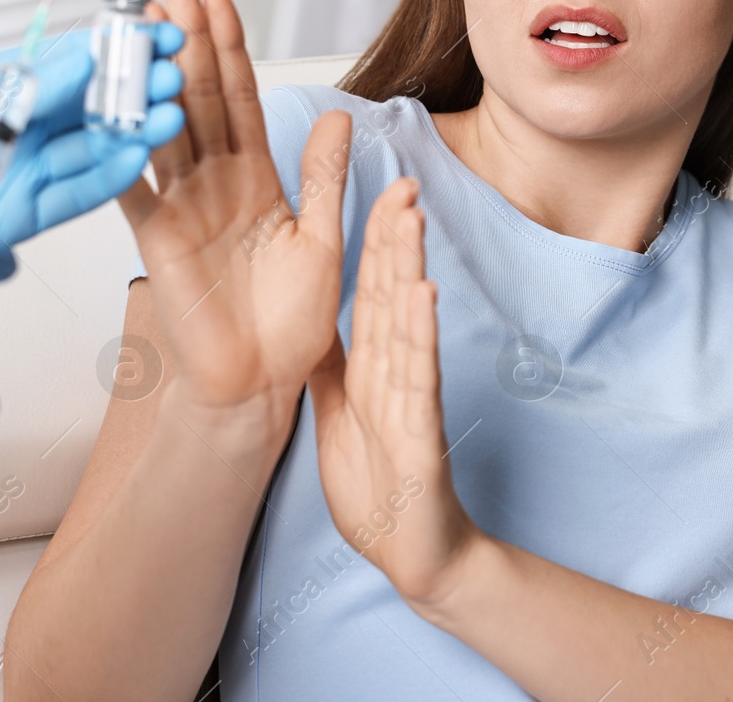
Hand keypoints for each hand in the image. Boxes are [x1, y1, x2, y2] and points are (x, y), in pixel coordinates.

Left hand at [0, 27, 184, 341]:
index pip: (74, 65)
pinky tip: (138, 158)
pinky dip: (108, 178)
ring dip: (132, 134)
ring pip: (90, 151)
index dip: (119, 52)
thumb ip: (32, 83)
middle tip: (176, 77)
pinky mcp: (16, 219)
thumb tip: (87, 54)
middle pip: (91, 109)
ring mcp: (17, 175)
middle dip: (136, 92)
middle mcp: (14, 131)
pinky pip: (73, 197)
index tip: (159, 35)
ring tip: (169, 115)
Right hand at [117, 0, 350, 418]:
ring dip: (150, 80)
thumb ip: (322, 178)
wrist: (262, 383)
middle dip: (183, 43)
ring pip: (163, 131)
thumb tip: (340, 117)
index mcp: (256, 177)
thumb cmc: (294, 321)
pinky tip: (106, 112)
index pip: (241, 99)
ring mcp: (180, 207)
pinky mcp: (154, 241)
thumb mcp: (322, 240)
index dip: (229, 50)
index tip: (218, 1)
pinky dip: (118, 155)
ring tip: (138, 28)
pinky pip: (131, 191)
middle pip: (196, 101)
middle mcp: (214, 183)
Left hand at [308, 178, 479, 607]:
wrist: (413, 553)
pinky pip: (419, 379)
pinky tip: (423, 295)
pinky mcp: (421, 434)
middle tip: (403, 180)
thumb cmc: (382, 486)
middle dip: (396, 237)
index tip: (381, 191)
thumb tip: (308, 322)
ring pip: (408, 323)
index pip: (375, 293)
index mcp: (374, 368)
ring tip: (411, 217)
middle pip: (394, 294)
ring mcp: (411, 400)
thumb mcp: (340, 412)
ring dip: (409, 268)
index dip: (376, 243)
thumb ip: (330, 366)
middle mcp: (397, 373)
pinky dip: (420, 336)